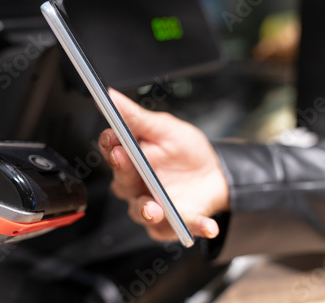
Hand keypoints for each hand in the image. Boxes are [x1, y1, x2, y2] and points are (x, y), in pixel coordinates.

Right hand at [98, 89, 229, 241]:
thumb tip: (112, 96)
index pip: (112, 151)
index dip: (109, 144)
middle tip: (123, 157)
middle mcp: (136, 185)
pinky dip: (193, 227)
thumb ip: (137, 117)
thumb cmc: (185, 151)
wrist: (215, 174)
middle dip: (122, 170)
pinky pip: (178, 228)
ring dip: (146, 210)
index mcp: (131, 159)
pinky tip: (207, 225)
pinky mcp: (171, 224)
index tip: (112, 136)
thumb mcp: (165, 128)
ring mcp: (152, 206)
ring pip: (141, 211)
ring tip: (154, 207)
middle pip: (121, 182)